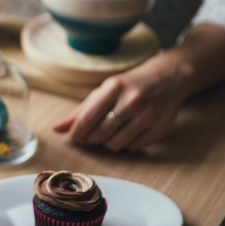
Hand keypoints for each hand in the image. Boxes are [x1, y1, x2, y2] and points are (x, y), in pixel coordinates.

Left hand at [53, 53, 187, 150]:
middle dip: (92, 138)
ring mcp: (150, 114)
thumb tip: (56, 129)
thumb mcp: (104, 91)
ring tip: (110, 133)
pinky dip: (126, 144)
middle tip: (92, 135)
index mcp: (115, 87)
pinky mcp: (161, 128)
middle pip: (101, 133)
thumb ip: (80, 111)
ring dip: (108, 143)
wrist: (168, 78)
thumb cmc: (129, 86)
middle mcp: (133, 100)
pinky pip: (134, 147)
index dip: (77, 132)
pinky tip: (128, 133)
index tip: (73, 138)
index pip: (88, 117)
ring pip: (117, 143)